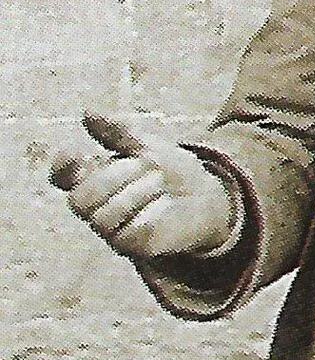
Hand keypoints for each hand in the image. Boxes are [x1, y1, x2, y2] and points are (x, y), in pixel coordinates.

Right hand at [50, 111, 234, 259]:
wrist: (206, 196)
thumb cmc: (171, 171)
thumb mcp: (147, 144)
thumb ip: (118, 130)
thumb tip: (88, 113)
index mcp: (97, 179)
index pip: (64, 176)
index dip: (63, 167)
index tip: (76, 155)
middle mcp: (98, 207)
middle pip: (80, 200)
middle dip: (112, 178)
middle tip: (145, 165)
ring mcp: (115, 230)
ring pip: (102, 219)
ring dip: (136, 193)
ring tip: (160, 183)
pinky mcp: (136, 247)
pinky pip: (129, 234)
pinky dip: (150, 213)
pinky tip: (165, 203)